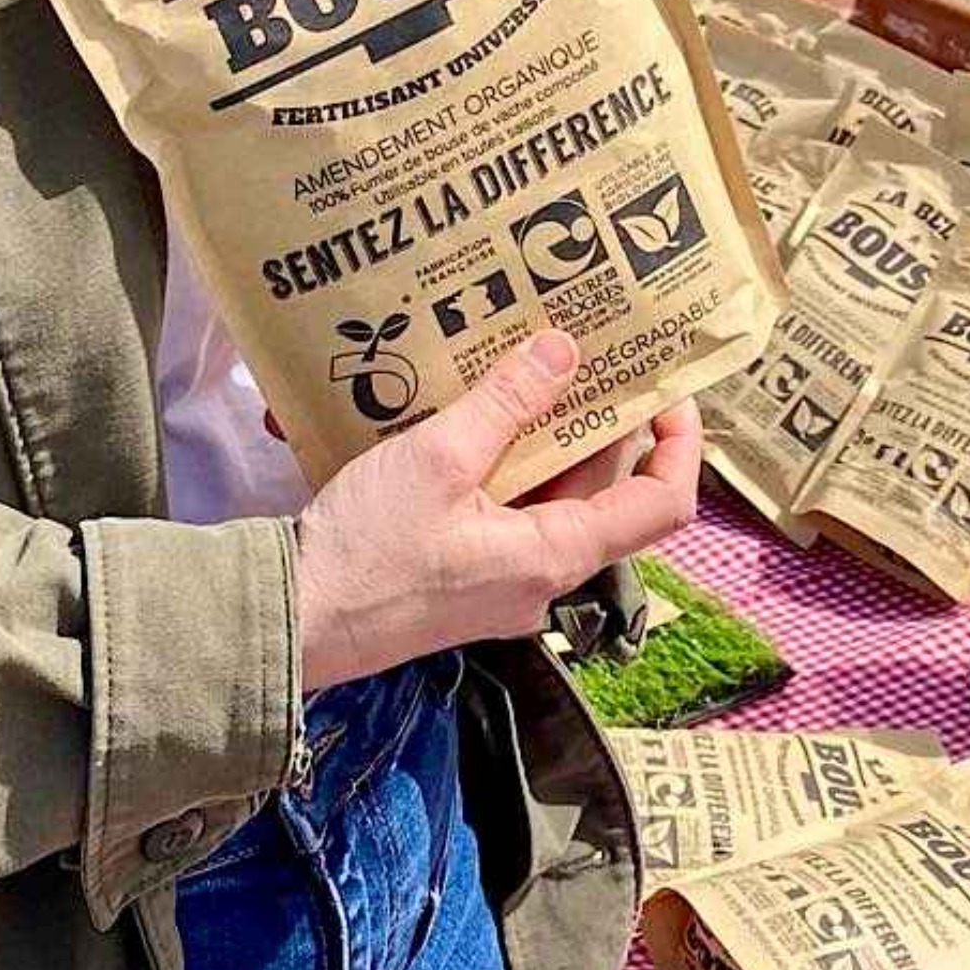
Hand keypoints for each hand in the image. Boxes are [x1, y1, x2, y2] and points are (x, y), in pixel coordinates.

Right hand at [291, 330, 700, 693]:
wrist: (290, 620)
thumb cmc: (366, 550)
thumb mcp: (439, 459)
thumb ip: (506, 402)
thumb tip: (567, 350)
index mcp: (555, 556)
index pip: (661, 505)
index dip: (679, 444)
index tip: (667, 387)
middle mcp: (540, 576)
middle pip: (603, 491)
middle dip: (601, 421)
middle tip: (587, 349)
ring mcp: (501, 580)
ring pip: (551, 497)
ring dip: (545, 435)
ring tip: (529, 364)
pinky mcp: (463, 574)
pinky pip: (508, 510)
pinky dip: (505, 461)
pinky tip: (475, 414)